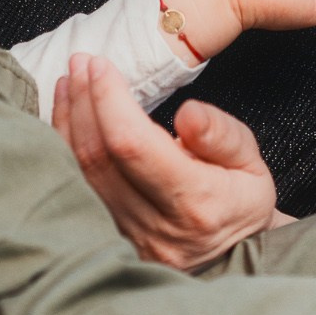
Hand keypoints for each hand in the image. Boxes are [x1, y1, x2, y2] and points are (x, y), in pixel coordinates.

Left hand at [52, 54, 284, 270]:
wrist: (233, 254)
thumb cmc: (240, 199)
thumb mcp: (250, 161)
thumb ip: (222, 135)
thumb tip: (187, 113)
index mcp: (196, 203)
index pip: (133, 145)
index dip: (109, 100)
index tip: (100, 65)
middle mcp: (155, 227)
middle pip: (100, 157)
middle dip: (84, 100)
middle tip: (81, 60)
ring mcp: (127, 238)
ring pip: (80, 173)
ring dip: (69, 120)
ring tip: (69, 79)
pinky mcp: (110, 238)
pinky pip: (77, 188)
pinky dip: (64, 146)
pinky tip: (67, 115)